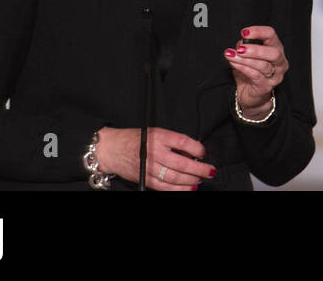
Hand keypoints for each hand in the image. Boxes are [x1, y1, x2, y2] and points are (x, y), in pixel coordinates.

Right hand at [95, 127, 213, 190]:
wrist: (112, 150)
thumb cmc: (135, 139)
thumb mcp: (157, 132)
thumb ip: (174, 142)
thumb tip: (193, 152)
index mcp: (159, 136)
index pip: (183, 142)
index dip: (197, 148)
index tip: (204, 152)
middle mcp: (154, 153)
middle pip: (182, 163)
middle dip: (200, 169)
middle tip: (210, 170)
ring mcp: (149, 168)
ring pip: (175, 178)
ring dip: (192, 180)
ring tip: (201, 179)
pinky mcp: (145, 179)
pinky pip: (165, 187)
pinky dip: (179, 189)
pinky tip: (189, 188)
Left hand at [226, 25, 287, 115]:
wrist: (252, 95)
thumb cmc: (251, 72)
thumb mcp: (247, 56)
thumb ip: (244, 47)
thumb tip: (240, 42)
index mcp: (276, 48)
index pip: (271, 35)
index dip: (258, 31)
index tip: (244, 32)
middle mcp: (280, 62)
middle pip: (273, 52)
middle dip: (256, 49)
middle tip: (240, 48)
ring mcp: (275, 76)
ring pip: (263, 65)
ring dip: (244, 59)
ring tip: (231, 55)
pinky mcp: (266, 86)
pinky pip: (255, 76)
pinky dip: (243, 68)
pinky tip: (234, 64)